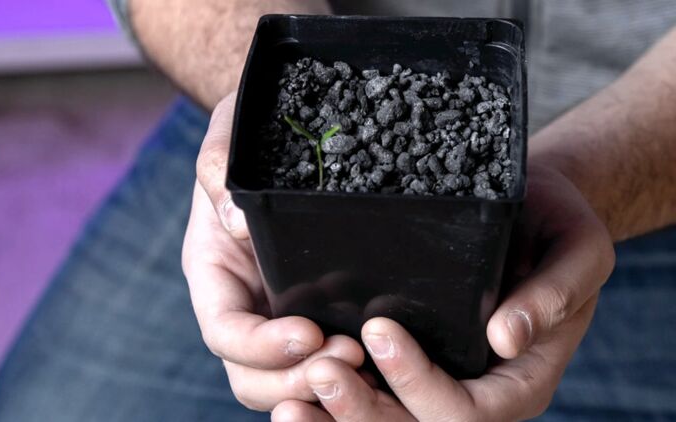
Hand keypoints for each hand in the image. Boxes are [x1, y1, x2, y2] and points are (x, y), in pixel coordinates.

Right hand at [182, 93, 364, 410]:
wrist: (281, 131)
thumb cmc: (250, 132)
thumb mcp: (230, 138)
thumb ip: (220, 170)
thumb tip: (236, 219)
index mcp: (215, 272)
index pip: (224, 331)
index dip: (259, 346)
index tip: (307, 333)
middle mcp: (244, 303)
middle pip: (252, 375)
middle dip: (295, 379)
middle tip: (350, 357)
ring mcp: (279, 311)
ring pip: (288, 378)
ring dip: (325, 380)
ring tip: (369, 360)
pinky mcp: (318, 309)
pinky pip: (327, 354)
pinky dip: (352, 366)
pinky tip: (385, 355)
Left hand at [271, 164, 615, 421]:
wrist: (533, 214)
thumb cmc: (559, 229)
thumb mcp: (578, 252)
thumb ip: (554, 295)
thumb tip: (507, 338)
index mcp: (519, 382)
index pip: (468, 411)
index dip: (421, 382)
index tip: (380, 330)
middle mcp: (476, 394)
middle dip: (366, 412)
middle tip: (321, 372)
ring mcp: (439, 383)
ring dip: (338, 419)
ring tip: (289, 406)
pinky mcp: (409, 365)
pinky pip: (373, 398)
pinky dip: (333, 404)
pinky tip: (293, 394)